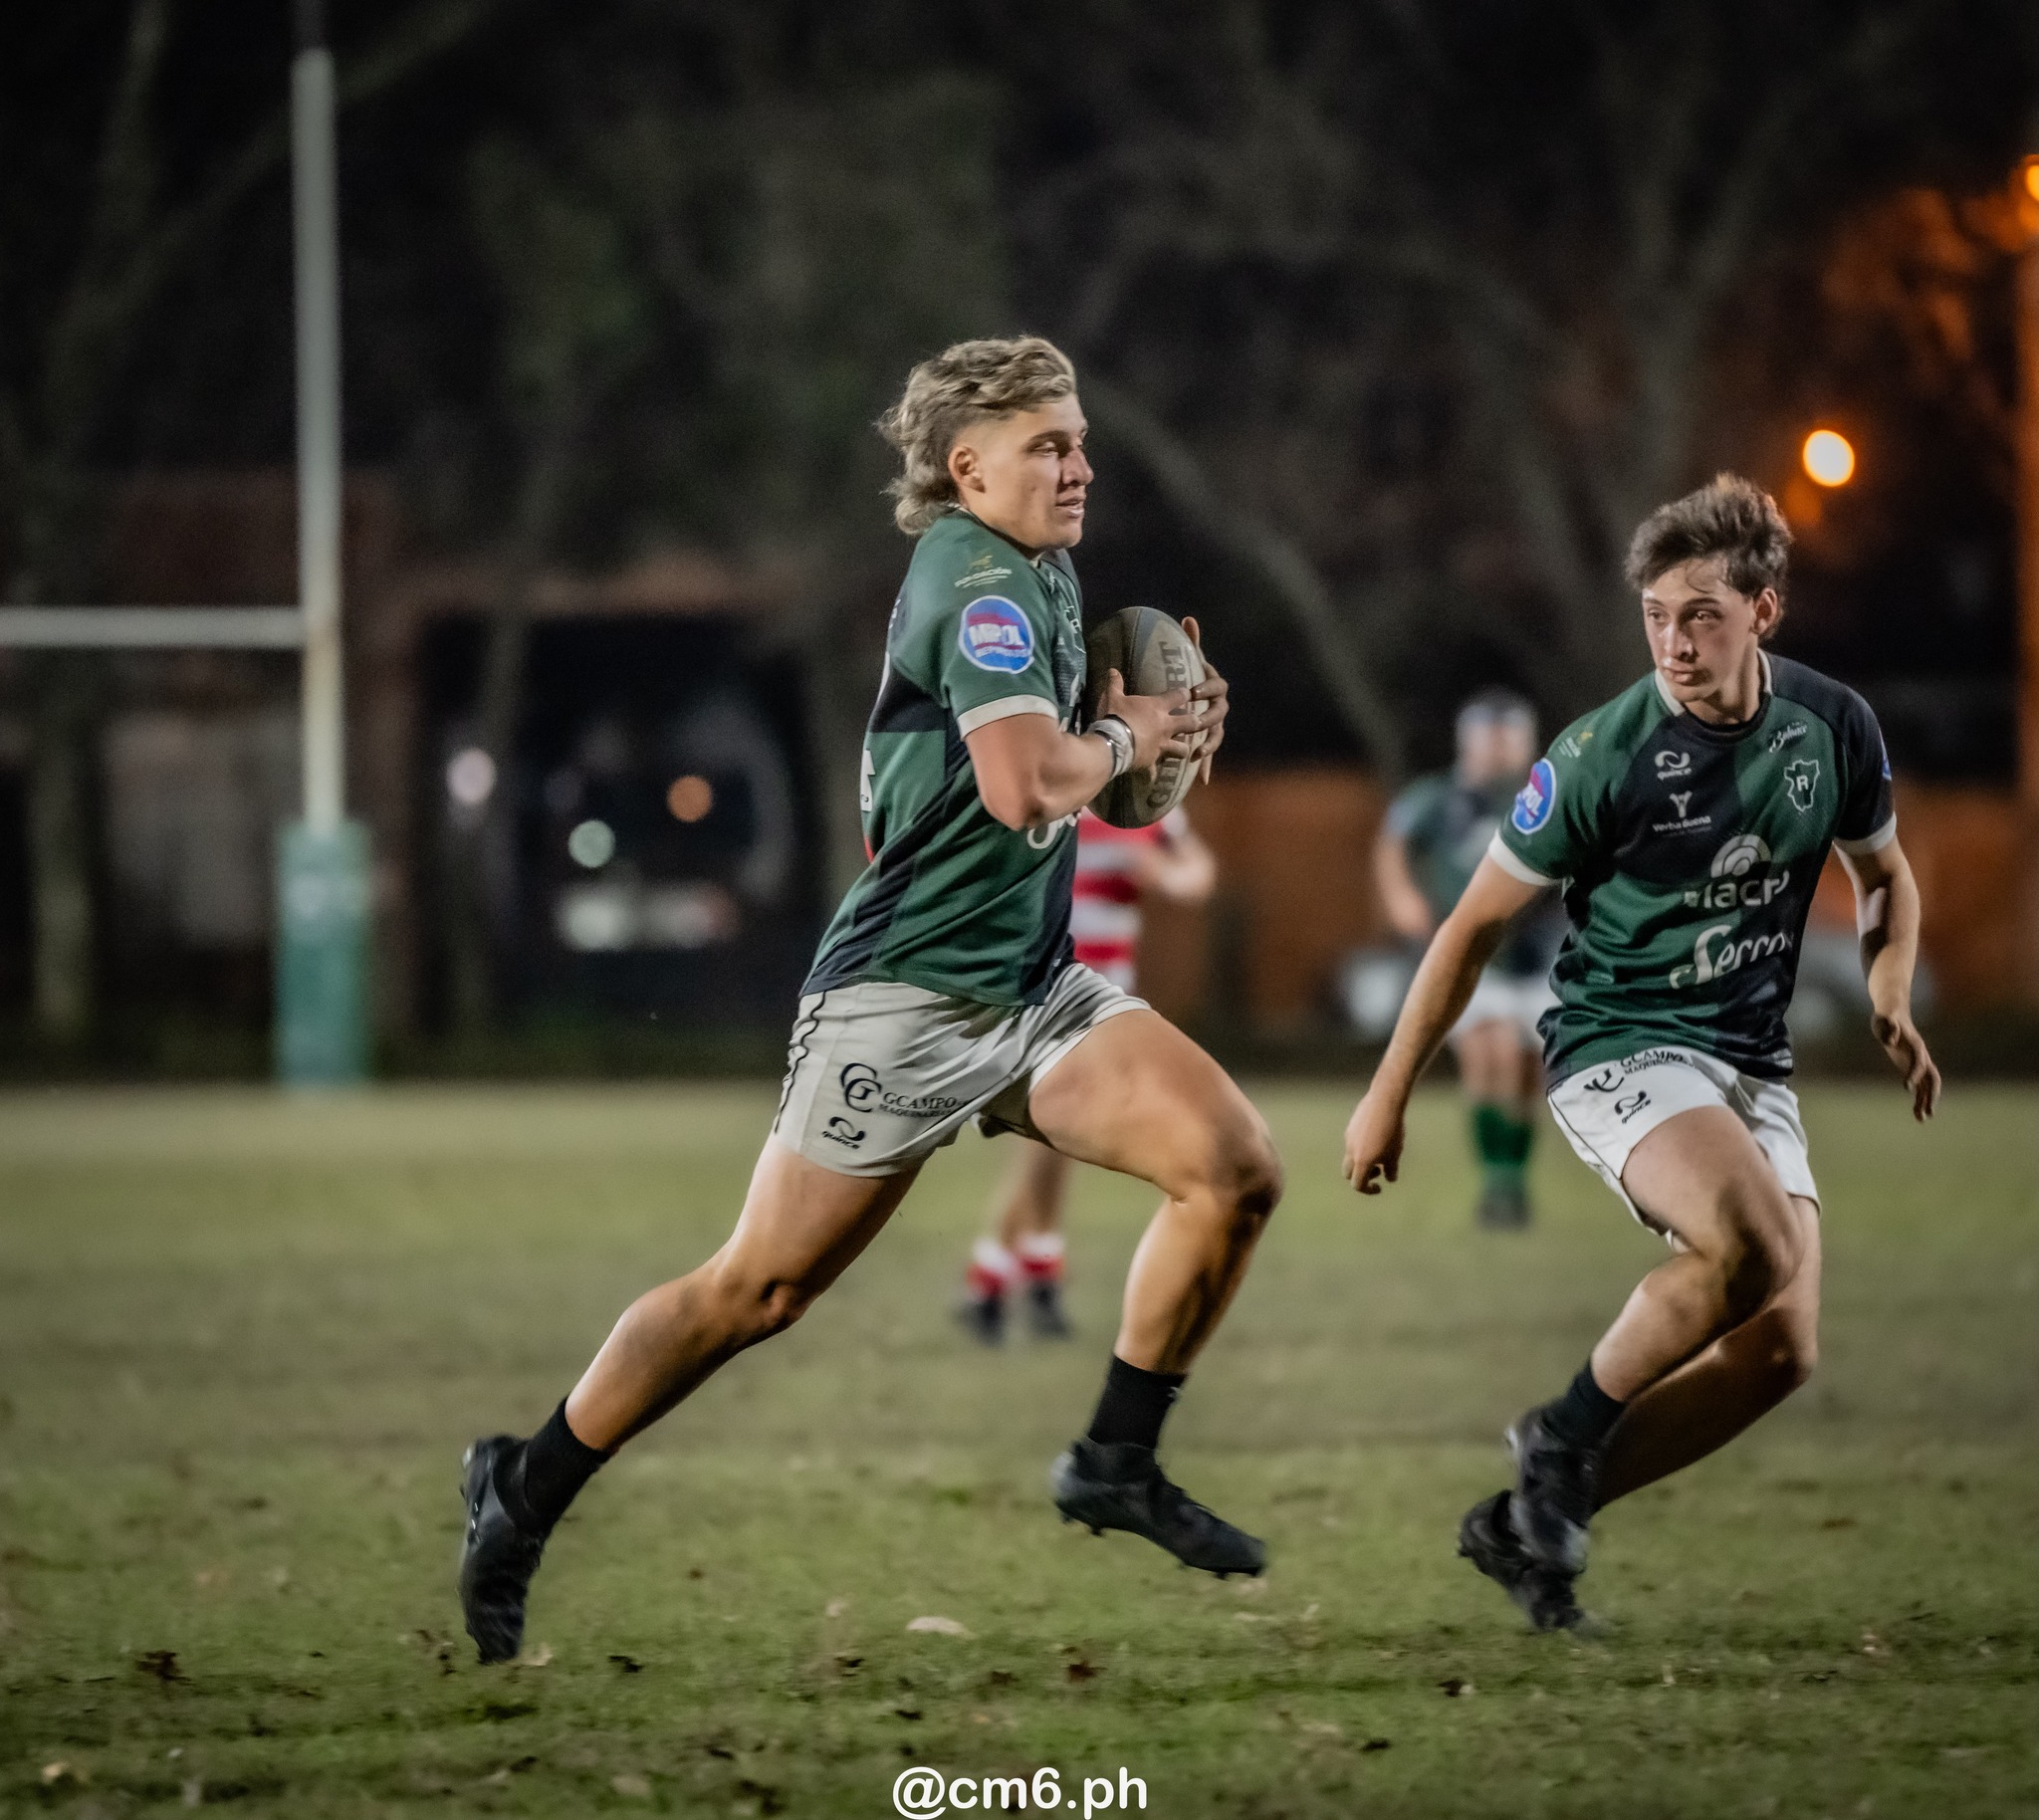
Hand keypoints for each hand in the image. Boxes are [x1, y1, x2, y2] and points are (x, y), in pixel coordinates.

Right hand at [1097, 667, 1197, 771]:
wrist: (1112, 742)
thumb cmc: (1115, 716)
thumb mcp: (1113, 697)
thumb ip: (1115, 684)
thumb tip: (1112, 669)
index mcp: (1158, 708)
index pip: (1179, 696)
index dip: (1185, 694)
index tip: (1187, 693)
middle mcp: (1166, 726)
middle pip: (1191, 723)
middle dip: (1196, 722)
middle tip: (1197, 722)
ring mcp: (1162, 744)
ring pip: (1183, 748)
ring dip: (1183, 748)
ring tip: (1182, 749)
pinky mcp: (1153, 760)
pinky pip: (1156, 770)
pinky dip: (1155, 774)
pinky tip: (1154, 777)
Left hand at [1181, 617, 1228, 783]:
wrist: (1191, 698)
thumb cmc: (1189, 678)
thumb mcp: (1190, 661)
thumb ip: (1192, 642)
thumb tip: (1189, 619)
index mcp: (1214, 689)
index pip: (1217, 687)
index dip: (1207, 688)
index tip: (1194, 690)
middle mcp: (1218, 707)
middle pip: (1218, 715)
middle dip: (1207, 719)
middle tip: (1194, 723)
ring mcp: (1214, 725)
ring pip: (1215, 736)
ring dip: (1208, 745)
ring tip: (1195, 753)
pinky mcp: (1207, 740)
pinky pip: (1209, 754)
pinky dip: (1205, 767)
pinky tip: (1201, 780)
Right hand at [1342, 1088, 1406, 1194]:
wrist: (1384, 1102)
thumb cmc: (1392, 1130)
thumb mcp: (1395, 1153)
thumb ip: (1391, 1169)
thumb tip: (1390, 1178)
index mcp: (1361, 1161)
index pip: (1358, 1184)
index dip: (1368, 1190)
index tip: (1379, 1186)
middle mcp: (1350, 1151)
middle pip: (1348, 1173)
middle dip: (1361, 1176)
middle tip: (1378, 1169)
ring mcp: (1348, 1138)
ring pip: (1350, 1157)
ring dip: (1361, 1160)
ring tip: (1381, 1150)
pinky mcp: (1350, 1127)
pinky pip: (1352, 1143)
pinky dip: (1361, 1147)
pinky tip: (1377, 1135)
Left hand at [1870, 1005, 1940, 1120]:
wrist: (1893, 1013)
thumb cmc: (1886, 1016)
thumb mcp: (1883, 1019)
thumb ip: (1887, 1026)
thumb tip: (1890, 1040)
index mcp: (1915, 1045)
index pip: (1918, 1063)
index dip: (1914, 1075)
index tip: (1906, 1088)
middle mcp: (1921, 1056)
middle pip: (1932, 1078)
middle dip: (1930, 1095)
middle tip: (1927, 1113)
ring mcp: (1919, 1062)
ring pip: (1928, 1086)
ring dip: (1926, 1102)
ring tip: (1922, 1119)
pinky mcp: (1912, 1067)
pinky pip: (1921, 1086)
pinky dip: (1919, 1099)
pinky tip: (1917, 1114)